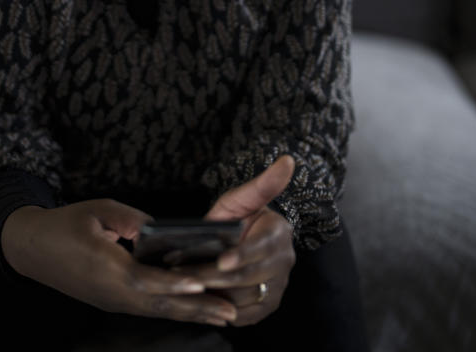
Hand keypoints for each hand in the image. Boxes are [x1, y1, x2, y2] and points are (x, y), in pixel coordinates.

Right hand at [1, 199, 238, 326]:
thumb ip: (131, 219)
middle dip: (197, 308)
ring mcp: (112, 301)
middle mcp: (112, 292)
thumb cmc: (64, 225)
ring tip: (224, 316)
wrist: (31, 249)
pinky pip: (149, 309)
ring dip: (191, 314)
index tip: (203, 284)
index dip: (175, 283)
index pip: (146, 279)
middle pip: (160, 304)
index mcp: (106, 267)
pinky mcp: (113, 302)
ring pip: (158, 311)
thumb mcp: (97, 210)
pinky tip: (195, 309)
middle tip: (232, 312)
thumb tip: (160, 230)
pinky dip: (175, 309)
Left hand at [181, 155, 296, 326]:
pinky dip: (223, 310)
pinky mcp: (267, 305)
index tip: (221, 261)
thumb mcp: (242, 199)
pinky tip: (203, 299)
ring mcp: (278, 286)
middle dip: (216, 278)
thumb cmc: (235, 218)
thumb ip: (262, 184)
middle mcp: (285, 261)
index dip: (241, 256)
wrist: (237, 241)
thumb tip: (288, 160)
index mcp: (280, 233)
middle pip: (250, 277)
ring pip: (246, 298)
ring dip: (215, 295)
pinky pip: (246, 315)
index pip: (262, 249)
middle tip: (188, 277)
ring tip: (187, 287)